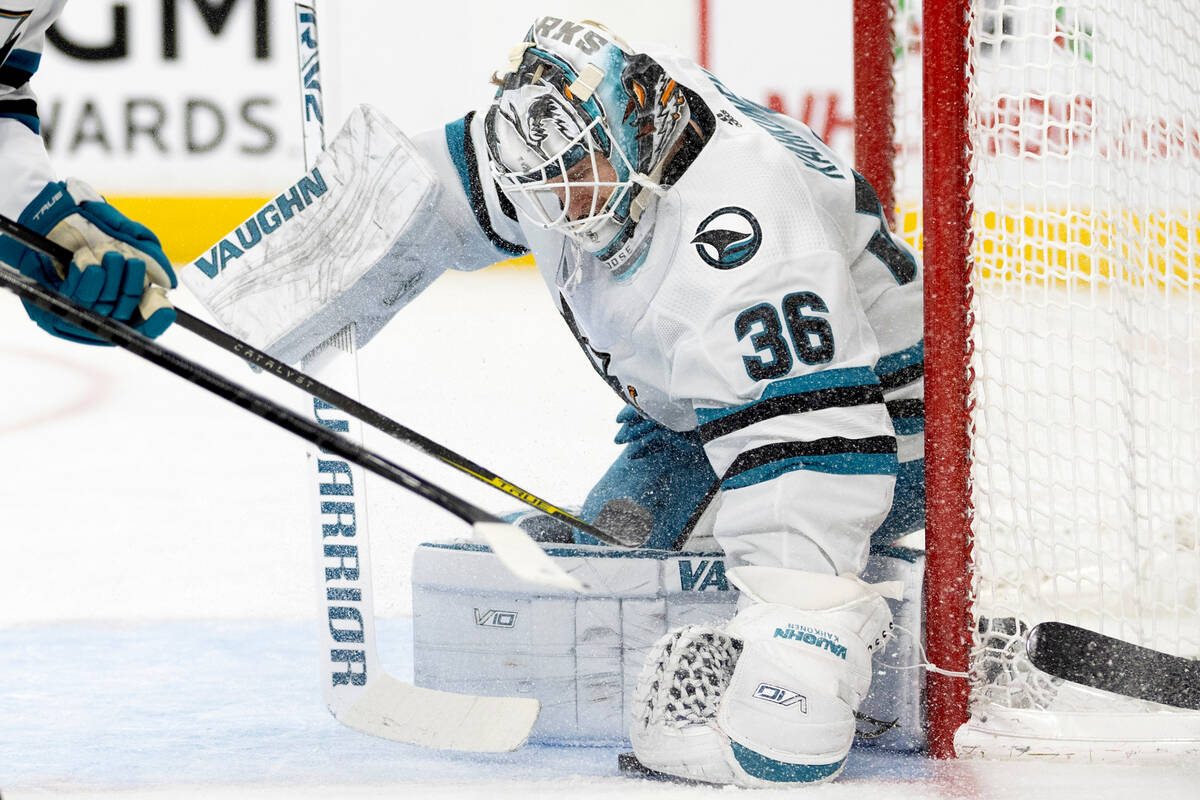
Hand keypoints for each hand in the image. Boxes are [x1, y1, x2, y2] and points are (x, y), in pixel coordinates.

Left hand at [0, 179, 176, 343]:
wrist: (50, 210)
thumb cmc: (89, 222)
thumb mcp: (128, 235)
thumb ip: (151, 254)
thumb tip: (169, 283)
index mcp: (123, 299)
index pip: (146, 324)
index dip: (156, 319)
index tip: (164, 304)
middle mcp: (102, 311)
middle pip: (127, 315)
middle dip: (132, 287)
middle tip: (132, 262)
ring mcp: (78, 310)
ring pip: (105, 307)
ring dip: (111, 278)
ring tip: (108, 254)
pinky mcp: (55, 304)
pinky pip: (80, 299)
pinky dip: (89, 279)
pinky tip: (89, 262)